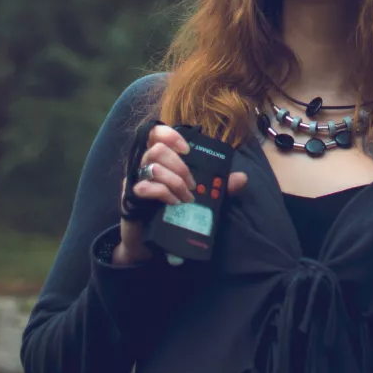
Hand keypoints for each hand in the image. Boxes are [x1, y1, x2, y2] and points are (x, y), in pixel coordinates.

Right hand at [117, 125, 248, 263]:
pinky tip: (174, 203)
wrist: (150, 241)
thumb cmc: (173, 211)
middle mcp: (144, 164)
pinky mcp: (130, 197)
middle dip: (180, 166)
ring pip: (153, 166)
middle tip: (192, 184)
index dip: (171, 135)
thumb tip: (242, 178)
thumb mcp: (200, 196)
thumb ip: (219, 186)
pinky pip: (144, 187)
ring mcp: (135, 179)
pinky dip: (163, 193)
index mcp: (159, 158)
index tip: (188, 150)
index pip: (156, 132)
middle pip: (157, 149)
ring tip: (186, 197)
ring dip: (175, 181)